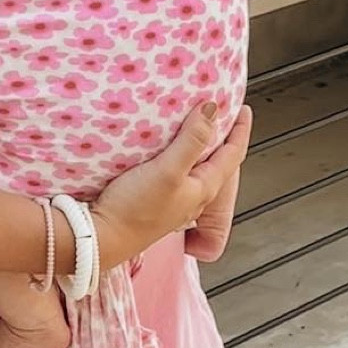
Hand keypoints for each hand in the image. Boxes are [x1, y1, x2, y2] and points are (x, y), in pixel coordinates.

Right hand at [91, 104, 252, 266]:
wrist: (103, 237)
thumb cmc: (134, 209)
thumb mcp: (168, 170)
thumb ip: (192, 140)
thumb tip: (212, 110)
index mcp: (203, 188)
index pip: (233, 154)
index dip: (240, 130)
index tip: (244, 109)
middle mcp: (194, 196)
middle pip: (219, 161)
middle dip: (224, 137)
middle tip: (224, 115)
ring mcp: (175, 200)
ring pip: (198, 167)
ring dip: (201, 146)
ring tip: (198, 127)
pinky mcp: (156, 201)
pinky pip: (179, 172)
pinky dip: (181, 155)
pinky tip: (170, 151)